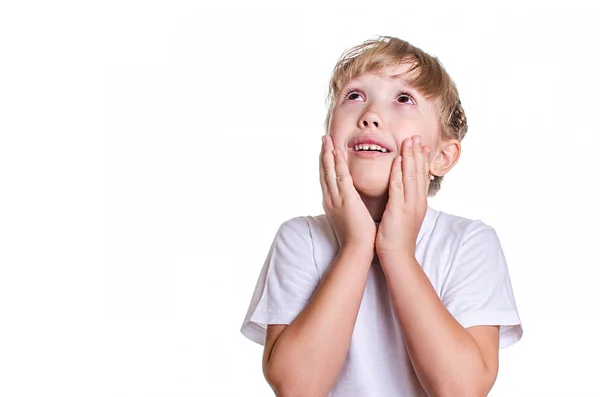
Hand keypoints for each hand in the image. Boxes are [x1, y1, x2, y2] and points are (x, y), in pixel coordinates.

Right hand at [319, 135, 375, 252]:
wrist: (357, 249)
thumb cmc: (357, 236)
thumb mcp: (350, 217)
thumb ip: (349, 206)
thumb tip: (352, 200)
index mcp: (332, 203)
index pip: (327, 179)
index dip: (326, 164)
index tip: (326, 150)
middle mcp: (330, 199)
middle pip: (324, 172)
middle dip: (323, 154)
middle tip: (324, 138)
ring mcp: (336, 198)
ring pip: (329, 171)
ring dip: (328, 154)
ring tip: (327, 139)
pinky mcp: (346, 199)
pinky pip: (340, 177)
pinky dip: (337, 164)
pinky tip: (336, 152)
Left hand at [375, 135, 430, 259]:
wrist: (397, 256)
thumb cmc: (397, 237)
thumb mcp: (405, 216)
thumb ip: (405, 202)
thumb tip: (404, 191)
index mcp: (419, 203)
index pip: (422, 176)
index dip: (422, 159)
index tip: (421, 144)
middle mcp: (417, 201)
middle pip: (419, 172)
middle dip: (417, 153)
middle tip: (416, 136)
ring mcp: (410, 205)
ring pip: (412, 176)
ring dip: (410, 157)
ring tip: (409, 141)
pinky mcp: (399, 209)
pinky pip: (399, 187)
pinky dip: (399, 172)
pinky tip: (398, 160)